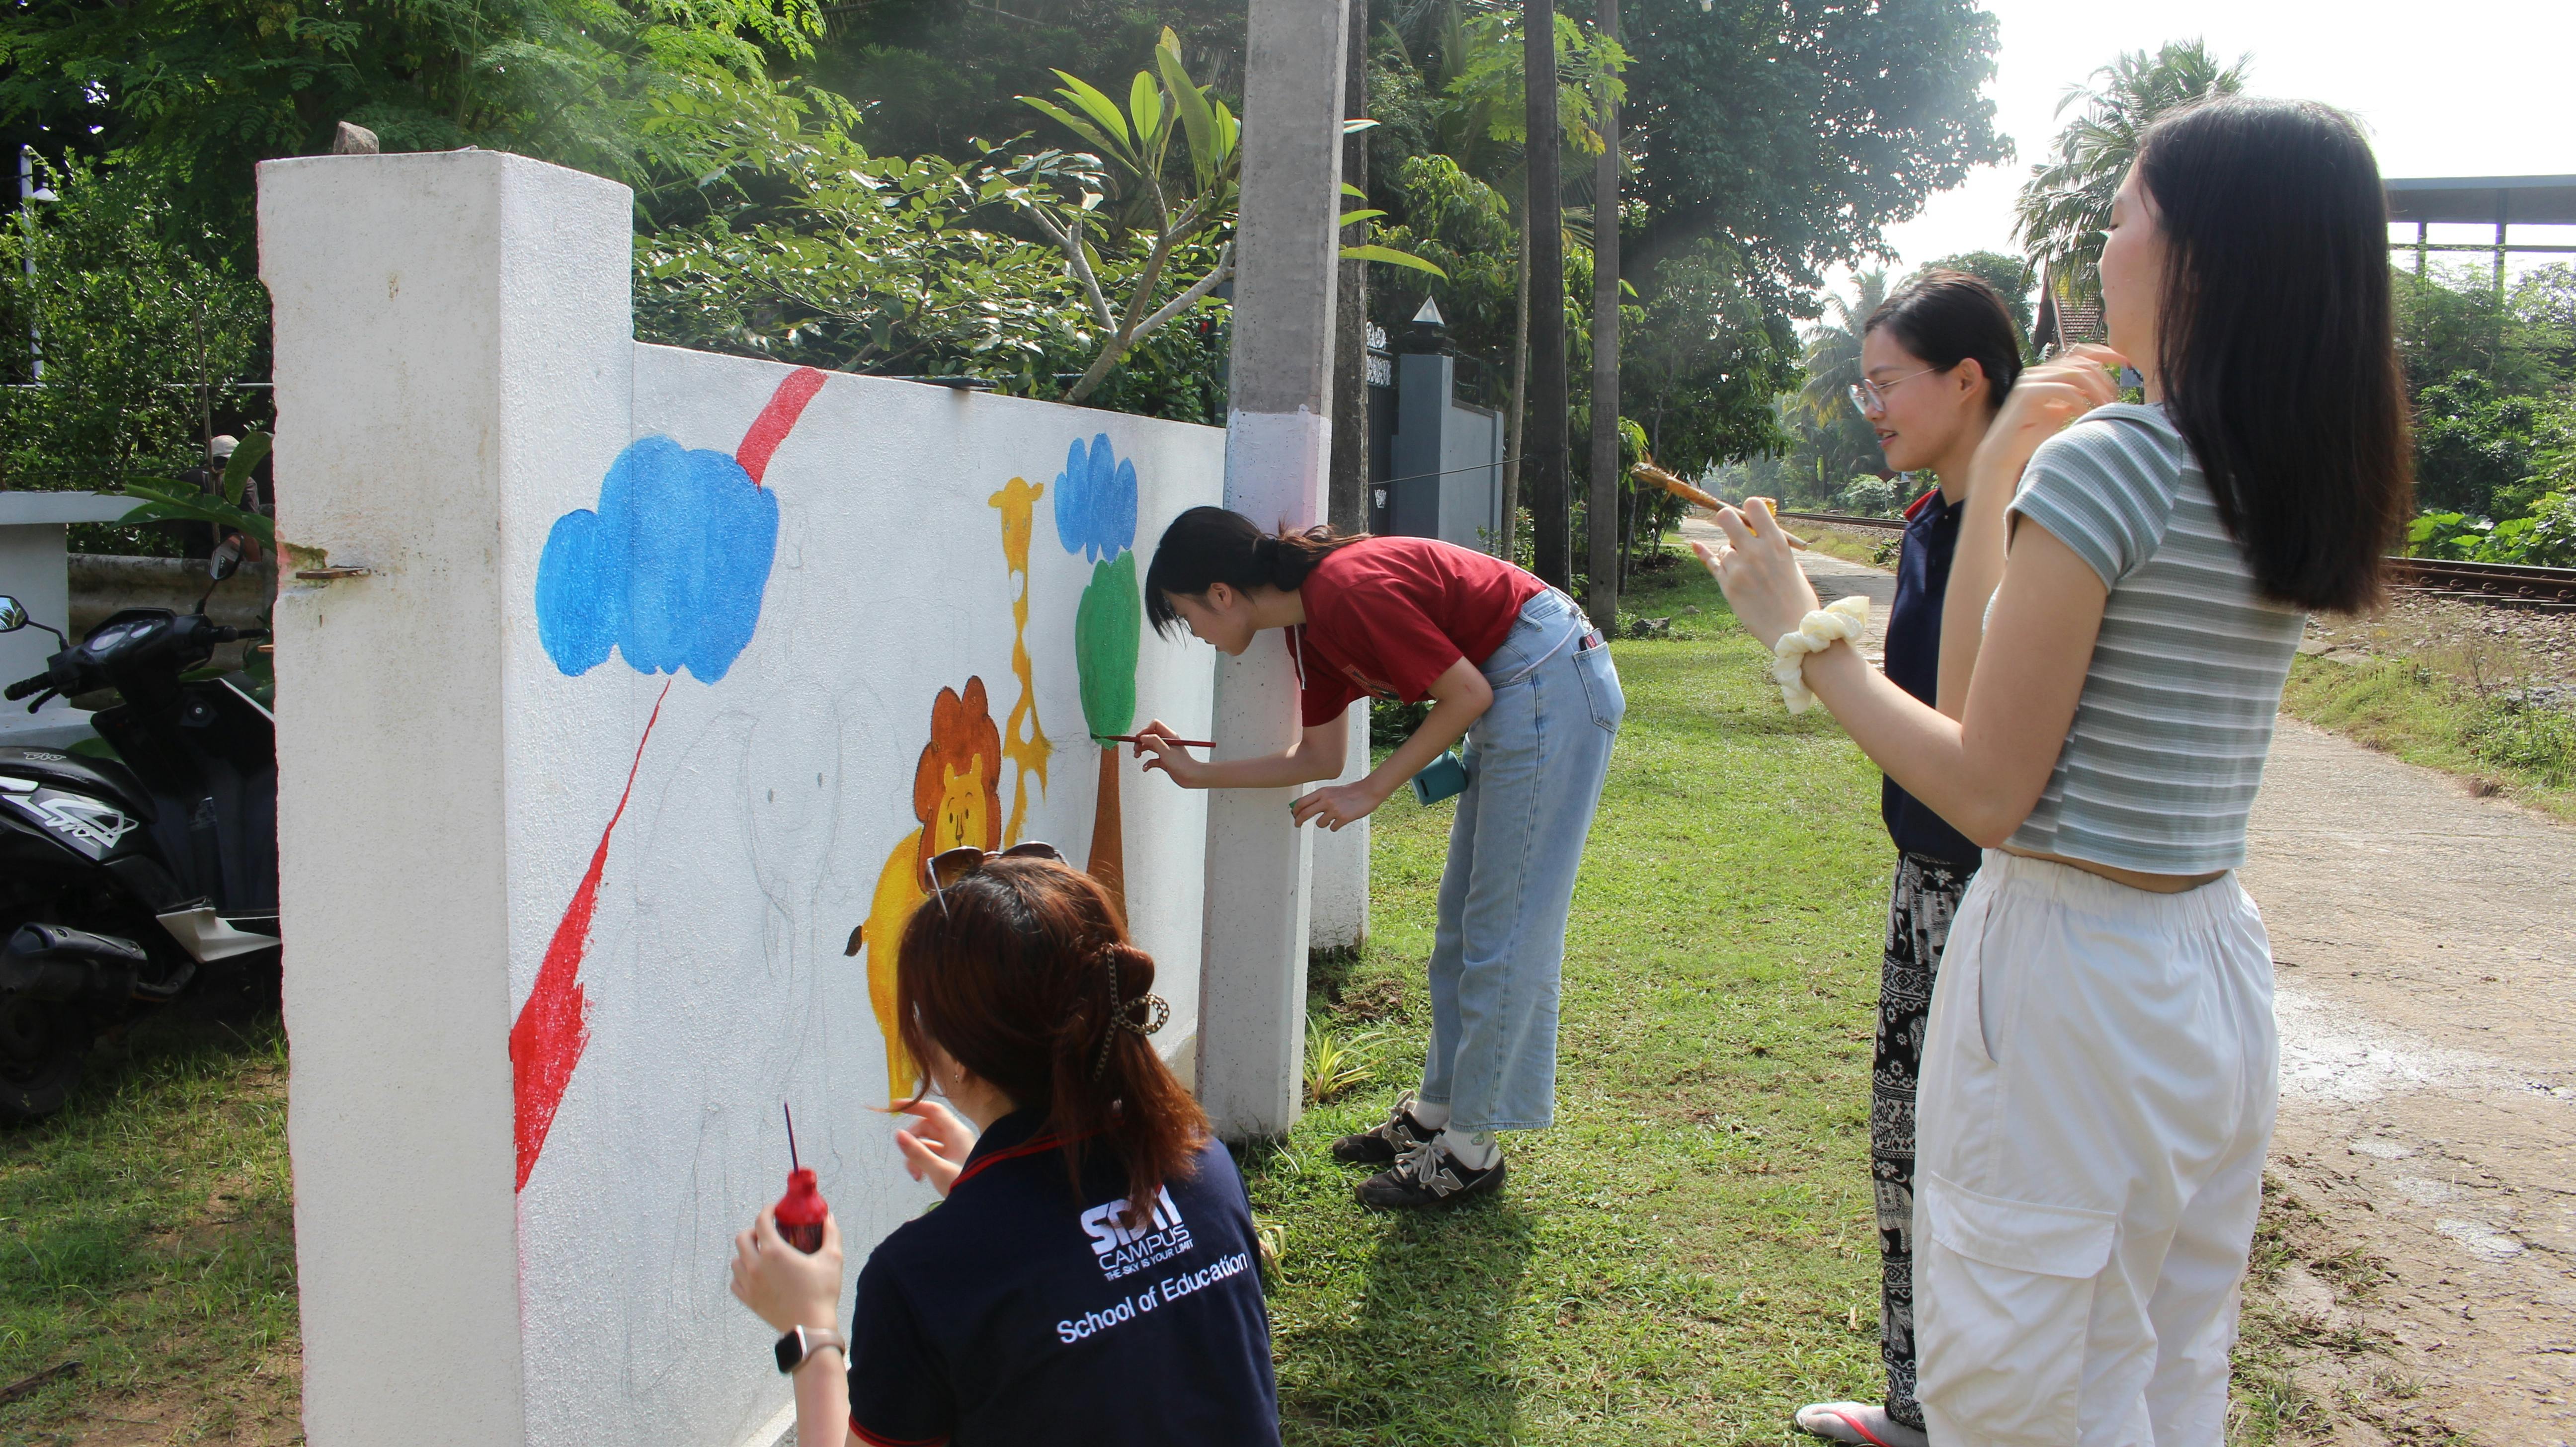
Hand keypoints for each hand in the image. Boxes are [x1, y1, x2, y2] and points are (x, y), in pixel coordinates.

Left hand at [730, 1205, 843, 1334]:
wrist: (810, 1328)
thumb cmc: (821, 1293)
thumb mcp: (832, 1259)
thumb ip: (831, 1234)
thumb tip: (829, 1217)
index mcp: (774, 1252)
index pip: (761, 1221)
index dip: (767, 1211)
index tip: (774, 1210)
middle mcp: (756, 1266)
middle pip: (742, 1238)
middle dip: (753, 1231)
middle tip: (767, 1233)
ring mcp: (749, 1284)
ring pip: (736, 1260)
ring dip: (746, 1253)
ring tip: (761, 1255)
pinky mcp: (748, 1300)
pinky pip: (735, 1282)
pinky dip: (741, 1275)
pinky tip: (754, 1275)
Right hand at [894, 1098, 974, 1196]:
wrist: (984, 1204)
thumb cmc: (966, 1185)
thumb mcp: (938, 1170)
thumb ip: (917, 1152)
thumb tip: (898, 1134)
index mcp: (957, 1133)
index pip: (933, 1111)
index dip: (914, 1106)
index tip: (895, 1106)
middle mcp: (956, 1137)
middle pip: (927, 1128)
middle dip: (913, 1140)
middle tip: (907, 1157)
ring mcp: (955, 1149)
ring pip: (928, 1142)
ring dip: (916, 1155)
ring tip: (916, 1175)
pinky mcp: (952, 1161)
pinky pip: (933, 1154)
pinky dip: (923, 1162)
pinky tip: (921, 1177)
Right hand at [1133, 718, 1210, 788]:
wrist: (1191, 777)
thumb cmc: (1183, 764)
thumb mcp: (1166, 751)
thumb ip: (1154, 741)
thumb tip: (1143, 736)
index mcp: (1169, 736)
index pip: (1155, 725)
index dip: (1146, 730)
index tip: (1139, 738)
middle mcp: (1167, 742)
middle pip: (1150, 736)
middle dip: (1141, 741)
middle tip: (1136, 748)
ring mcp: (1165, 752)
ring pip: (1149, 747)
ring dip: (1141, 750)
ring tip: (1137, 755)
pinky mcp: (1164, 761)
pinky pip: (1152, 760)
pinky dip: (1147, 763)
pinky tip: (1145, 768)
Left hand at [1290, 779, 1384, 830]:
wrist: (1368, 791)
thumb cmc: (1350, 792)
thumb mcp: (1331, 791)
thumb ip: (1319, 798)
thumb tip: (1304, 807)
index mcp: (1322, 792)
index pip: (1302, 802)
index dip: (1295, 810)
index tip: (1294, 815)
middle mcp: (1326, 800)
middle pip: (1305, 814)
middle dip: (1298, 821)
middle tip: (1297, 825)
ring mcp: (1335, 810)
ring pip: (1319, 824)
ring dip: (1323, 824)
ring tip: (1331, 819)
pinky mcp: (1344, 818)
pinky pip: (1333, 828)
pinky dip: (1335, 826)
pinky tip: (1341, 820)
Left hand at [1693, 497, 1821, 644]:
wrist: (1793, 632)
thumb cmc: (1798, 600)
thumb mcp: (1793, 566)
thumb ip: (1774, 549)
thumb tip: (1759, 534)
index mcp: (1776, 543)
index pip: (1753, 505)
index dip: (1749, 508)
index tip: (1750, 517)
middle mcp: (1755, 551)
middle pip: (1726, 518)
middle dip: (1727, 520)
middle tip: (1732, 529)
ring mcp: (1738, 568)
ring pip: (1722, 549)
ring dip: (1731, 556)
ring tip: (1749, 574)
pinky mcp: (1727, 586)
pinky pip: (1712, 564)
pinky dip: (1704, 555)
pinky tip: (1695, 546)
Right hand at [1971, 343, 2127, 499]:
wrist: (2004, 454)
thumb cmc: (2032, 437)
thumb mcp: (2062, 412)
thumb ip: (2077, 397)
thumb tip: (2100, 390)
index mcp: (2048, 373)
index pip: (2080, 352)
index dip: (2105, 353)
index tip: (2126, 362)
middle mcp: (2039, 372)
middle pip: (2082, 362)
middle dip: (2104, 379)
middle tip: (2114, 401)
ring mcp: (2031, 380)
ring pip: (2076, 373)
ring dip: (2095, 390)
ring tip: (2104, 408)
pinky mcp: (2027, 393)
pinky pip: (2064, 390)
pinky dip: (2079, 402)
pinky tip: (2084, 415)